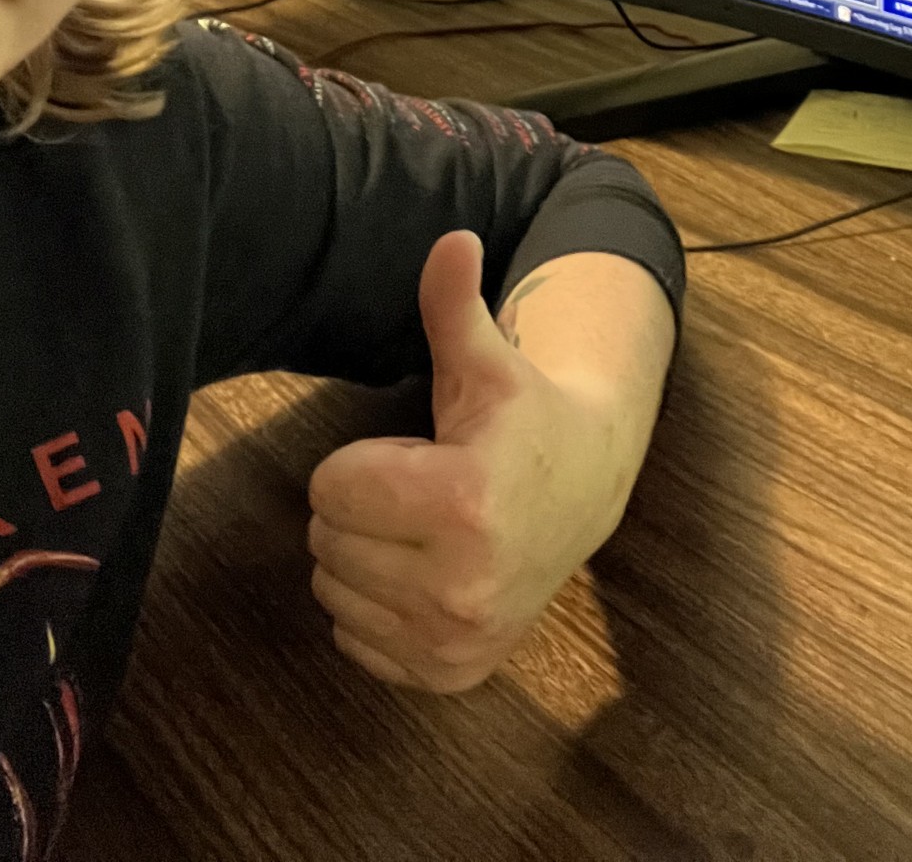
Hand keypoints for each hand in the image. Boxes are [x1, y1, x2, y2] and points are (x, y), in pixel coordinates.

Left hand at [306, 230, 624, 692]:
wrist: (585, 493)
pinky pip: (354, 642)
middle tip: (416, 487)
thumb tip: (451, 238)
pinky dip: (375, 607)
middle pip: (326, 542)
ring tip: (422, 526)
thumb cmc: (522, 418)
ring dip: (363, 556)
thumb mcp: (485, 361)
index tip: (414, 452)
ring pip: (333, 592)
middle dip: (359, 506)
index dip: (361, 460)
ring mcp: (456, 639)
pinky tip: (424, 570)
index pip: (330, 487)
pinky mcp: (450, 673)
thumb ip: (453, 304)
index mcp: (462, 503)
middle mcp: (460, 586)